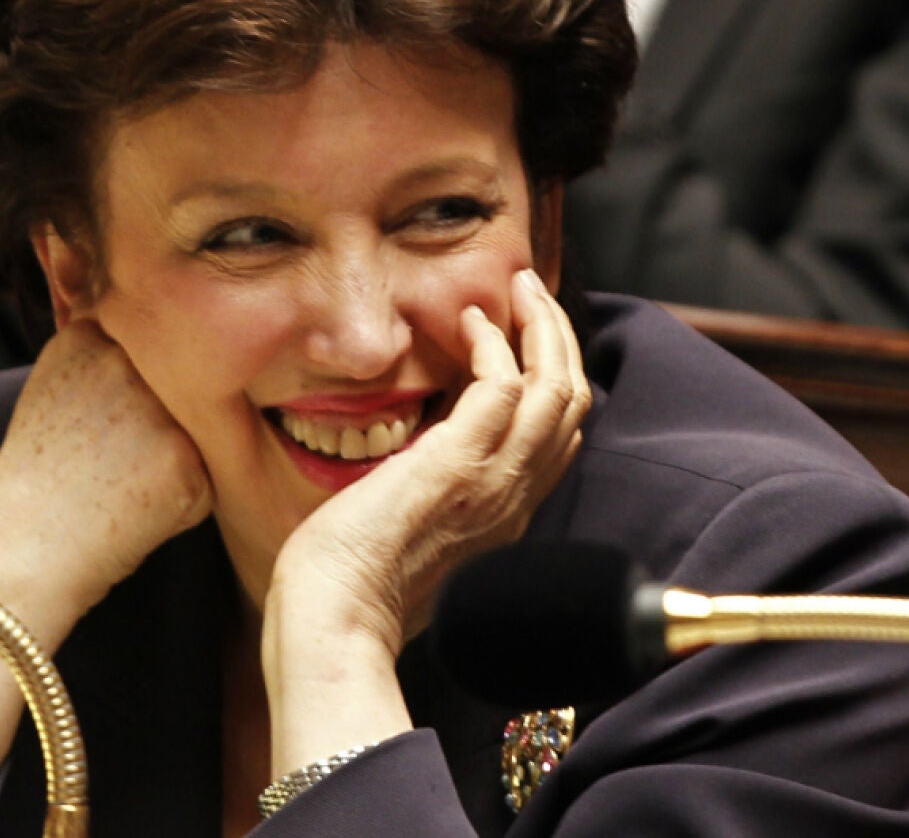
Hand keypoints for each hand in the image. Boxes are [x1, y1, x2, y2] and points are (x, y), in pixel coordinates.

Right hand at [0, 319, 213, 642]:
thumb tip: (173, 348)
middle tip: (109, 462)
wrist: (18, 554)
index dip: (136, 391)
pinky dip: (183, 502)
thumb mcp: (55, 391)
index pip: (152, 345)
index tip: (99, 426)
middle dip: (161, 421)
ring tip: (122, 487)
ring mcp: (156, 407)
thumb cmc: (36, 480)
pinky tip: (137, 513)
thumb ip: (107, 359)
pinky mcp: (185, 460)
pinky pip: (207, 477)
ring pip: (200, 429)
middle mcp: (123, 359)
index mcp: (88, 336)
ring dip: (176, 458)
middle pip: (180, 385)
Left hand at [269, 269, 591, 655]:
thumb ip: (432, 499)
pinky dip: (496, 344)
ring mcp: (494, 481)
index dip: (557, 381)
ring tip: (520, 288)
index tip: (530, 340)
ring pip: (557, 388)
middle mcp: (515, 499)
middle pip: (573, 404)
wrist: (334, 619)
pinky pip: (504, 386)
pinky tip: (472, 320)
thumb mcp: (412, 537)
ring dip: (543, 327)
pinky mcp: (459, 463)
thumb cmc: (352, 587)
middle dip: (561, 340)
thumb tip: (415, 464)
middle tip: (534, 294)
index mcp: (505, 518)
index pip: (560, 440)